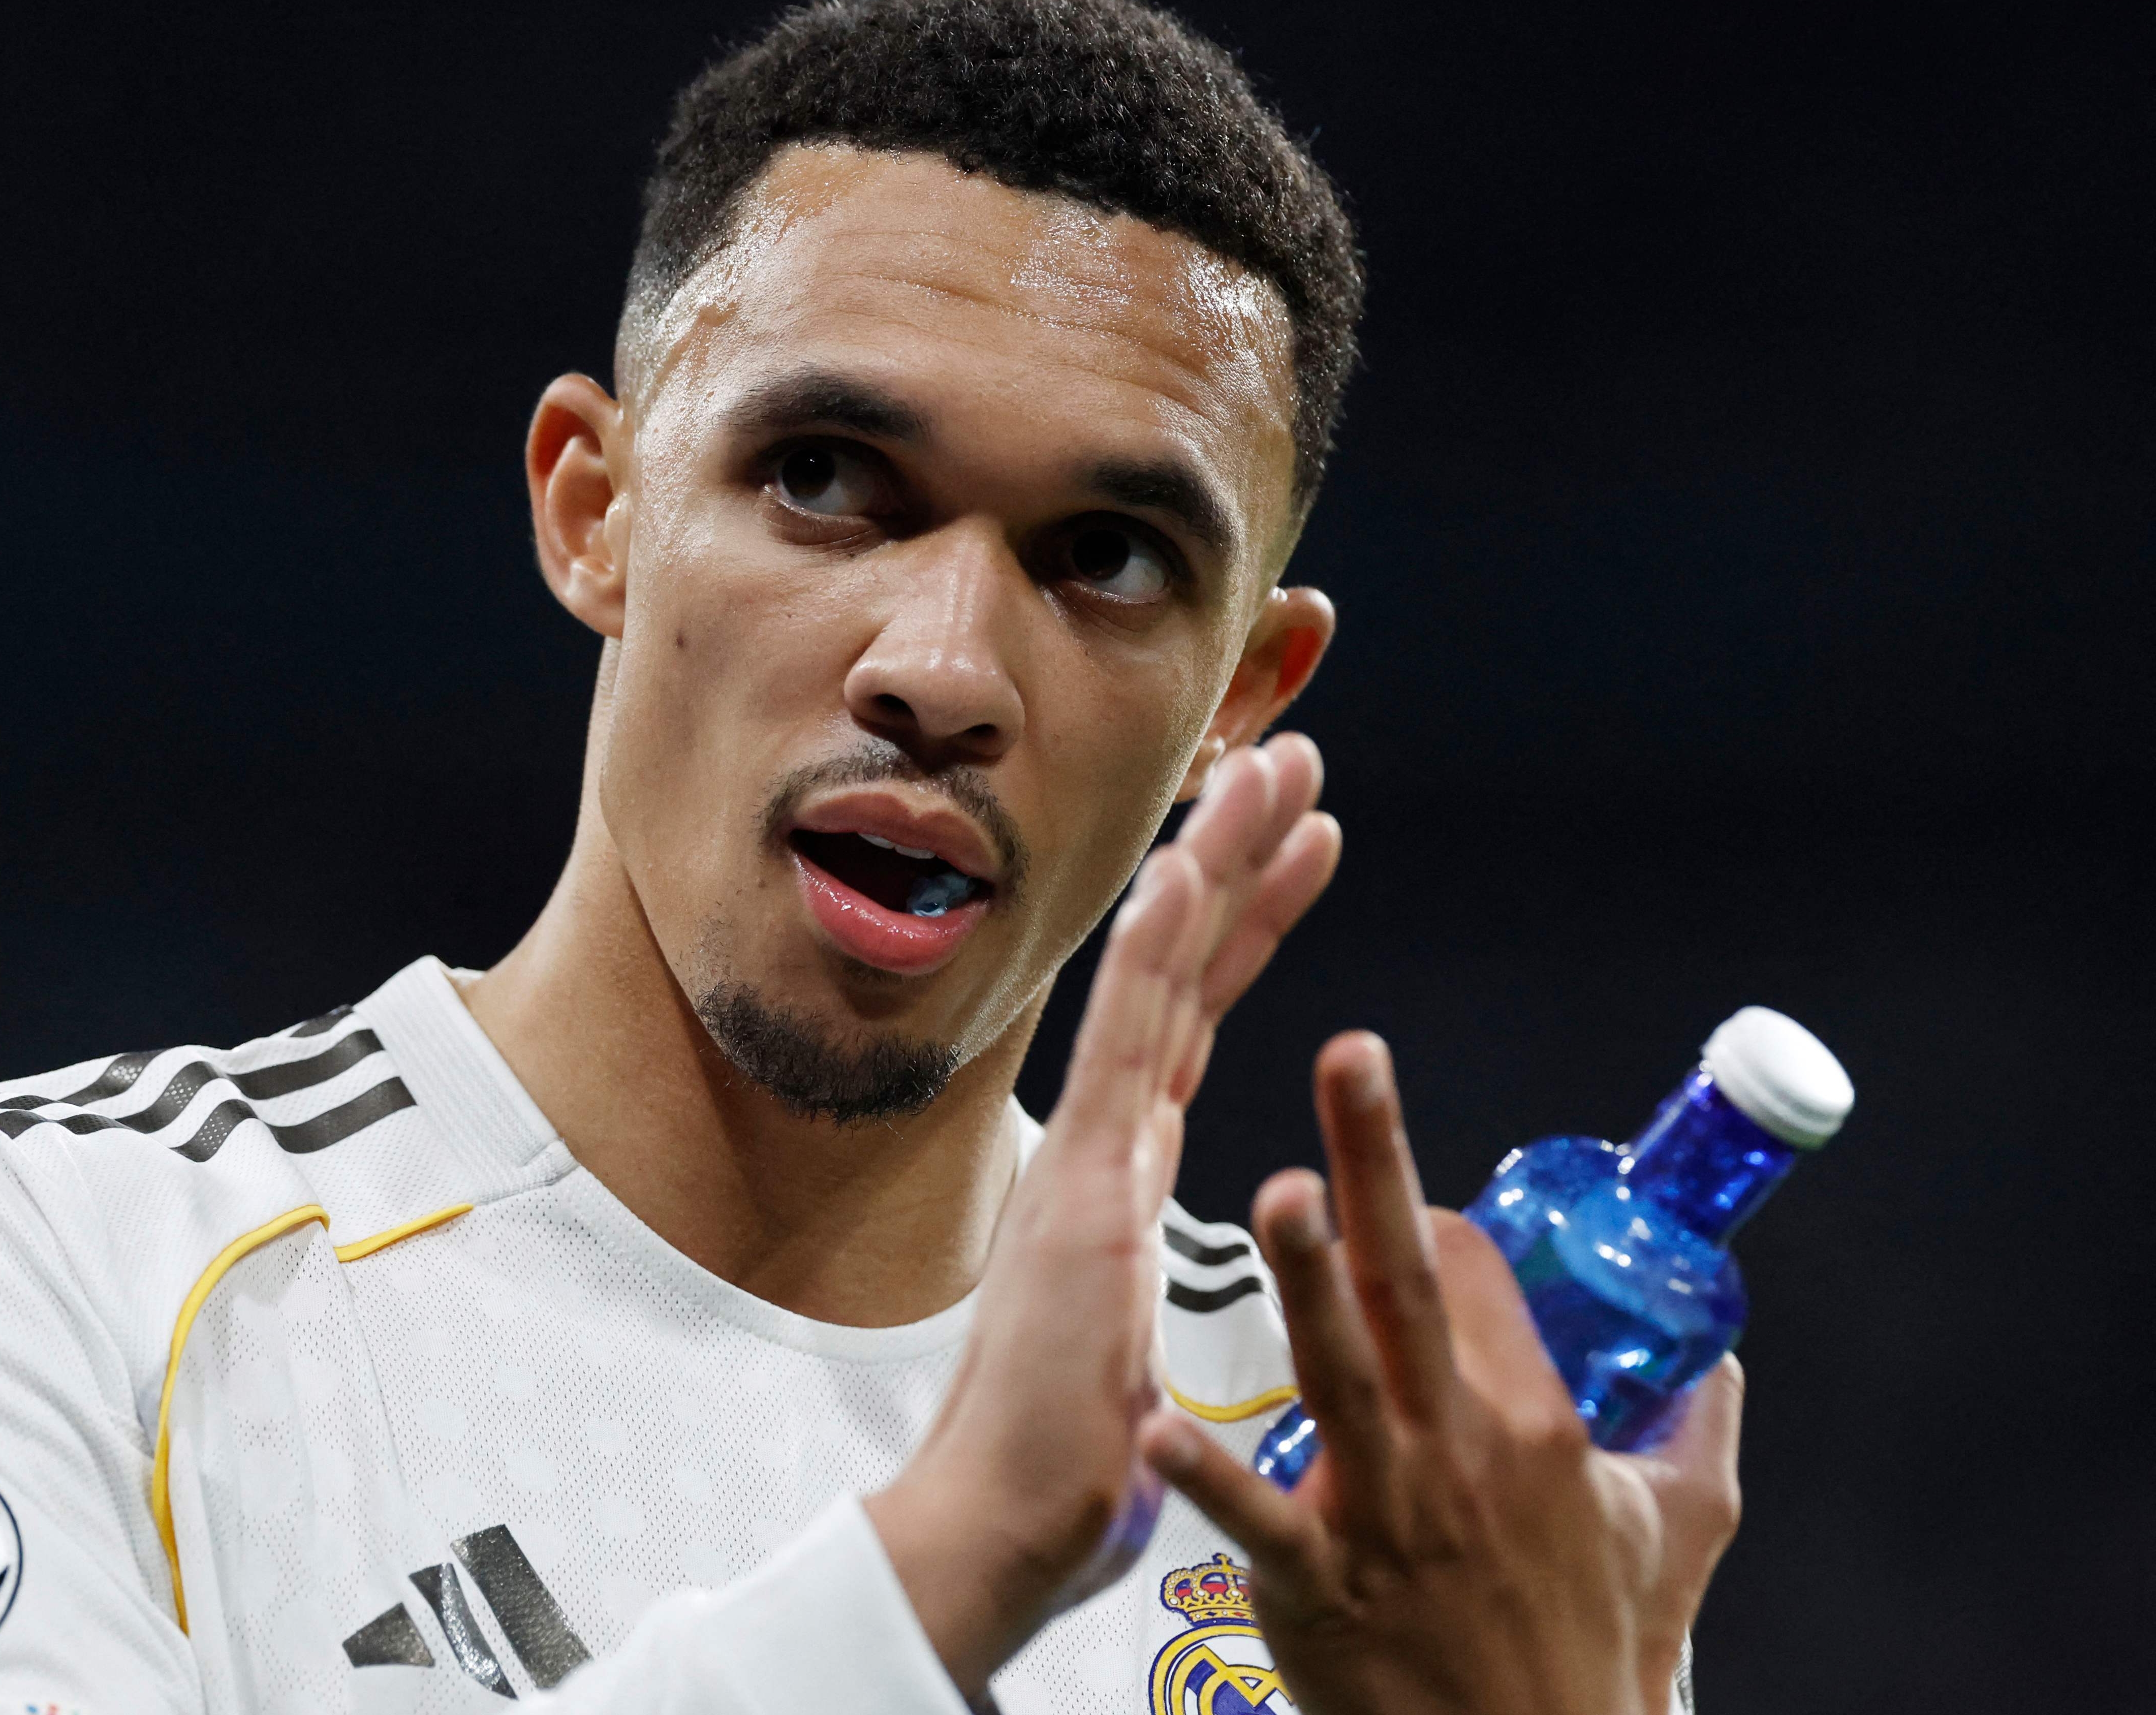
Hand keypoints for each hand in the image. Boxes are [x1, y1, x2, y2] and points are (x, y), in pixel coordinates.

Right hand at [867, 733, 1340, 1695]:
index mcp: (1119, 1176)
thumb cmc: (1064, 1462)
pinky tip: (1187, 875)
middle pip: (1178, 973)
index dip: (1244, 925)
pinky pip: (1124, 1048)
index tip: (1295, 845)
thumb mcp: (1125, 1348)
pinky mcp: (1084, 1187)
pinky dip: (1154, 954)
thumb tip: (1148, 1305)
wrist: (1000, 1525)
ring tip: (1269, 773)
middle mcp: (1101, 1145)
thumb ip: (1136, 1301)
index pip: (1193, 1019)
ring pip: (1155, 981)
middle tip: (1289, 760)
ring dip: (1212, 870)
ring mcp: (1089, 1157)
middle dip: (1235, 859)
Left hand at [1137, 1034, 1744, 1714]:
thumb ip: (1699, 1432)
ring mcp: (1387, 1517)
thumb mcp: (1686, 1532)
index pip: (1474, 1279)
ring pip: (1339, 1373)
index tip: (1401, 1197)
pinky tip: (1151, 1428)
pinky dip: (1204, 1476)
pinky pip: (1254, 1521)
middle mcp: (1460, 1452)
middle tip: (1352, 1058)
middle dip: (1379, 1164)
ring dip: (1306, 1281)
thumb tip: (1718, 1360)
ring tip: (1275, 1191)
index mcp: (1536, 1426)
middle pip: (1411, 1284)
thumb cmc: (1598, 1656)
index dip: (1431, 1218)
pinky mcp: (1319, 1587)